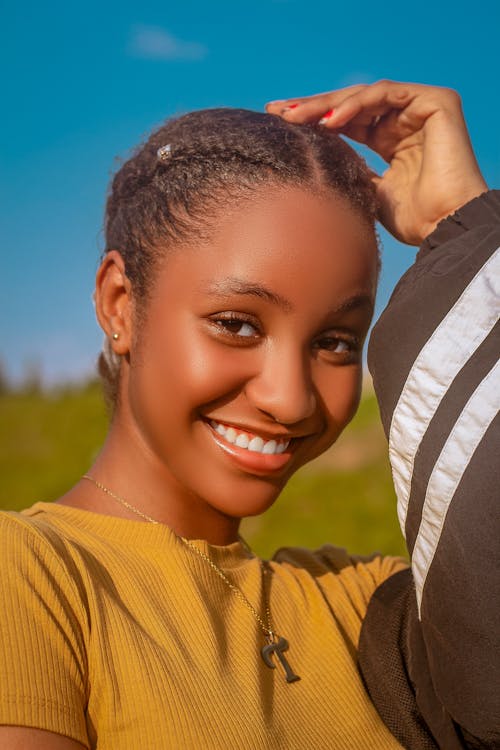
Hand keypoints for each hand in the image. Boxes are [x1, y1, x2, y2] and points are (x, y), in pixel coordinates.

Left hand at [266, 81, 487, 244]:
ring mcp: (421, 109)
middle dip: (313, 107)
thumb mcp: (368, 194)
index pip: (348, 122)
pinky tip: (330, 122)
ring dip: (327, 105)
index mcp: (391, 141)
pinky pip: (386, 94)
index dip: (315, 121)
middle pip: (351, 106)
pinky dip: (356, 104)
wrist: (445, 228)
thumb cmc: (414, 220)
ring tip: (296, 117)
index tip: (280, 124)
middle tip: (277, 111)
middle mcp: (405, 121)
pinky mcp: (435, 102)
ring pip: (364, 96)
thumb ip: (350, 173)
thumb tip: (317, 166)